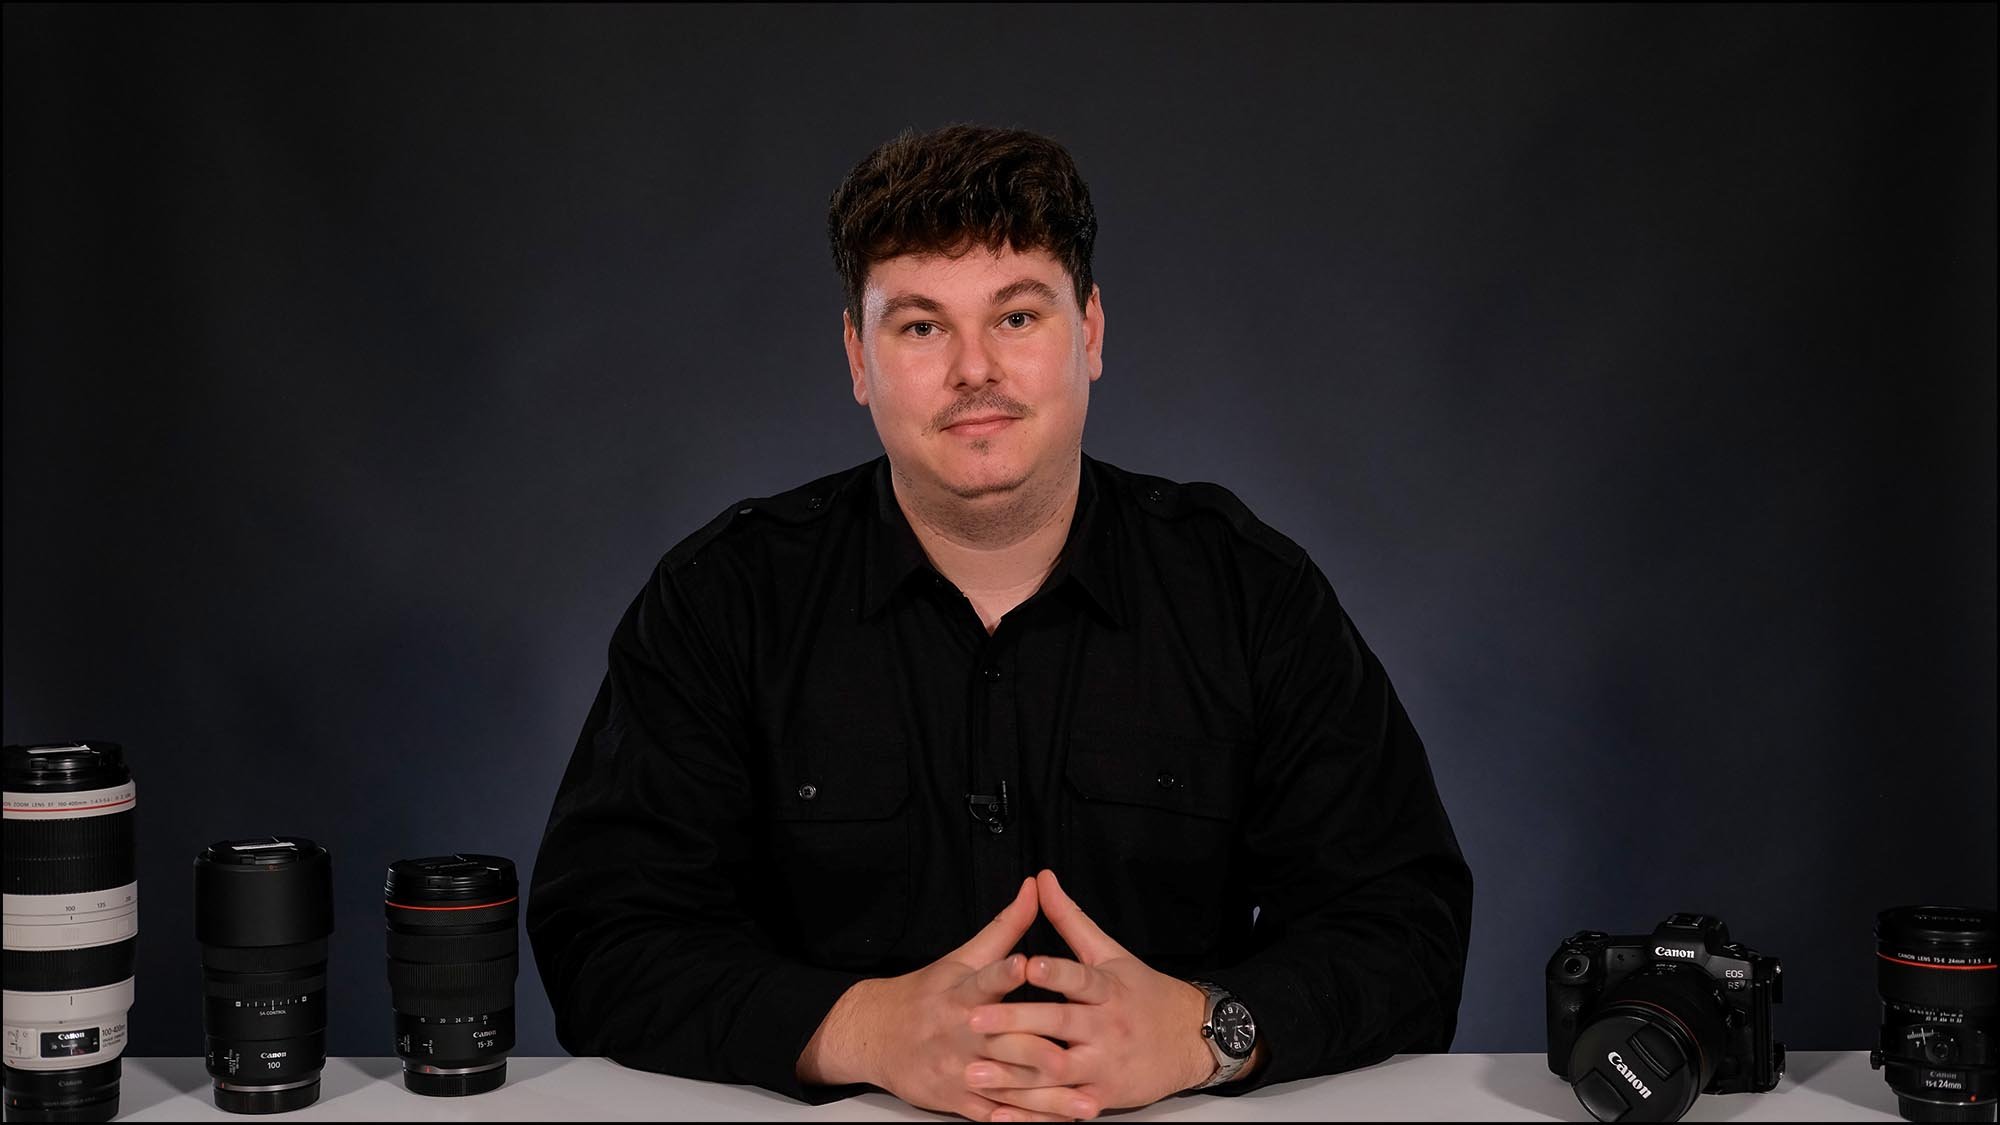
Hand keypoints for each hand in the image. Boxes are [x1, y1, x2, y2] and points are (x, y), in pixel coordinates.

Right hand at [797, 876, 1086, 1121]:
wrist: (874, 1036)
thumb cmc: (925, 994)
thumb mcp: (960, 958)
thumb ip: (1004, 928)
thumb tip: (1034, 888)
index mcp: (960, 994)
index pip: (983, 980)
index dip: (1003, 973)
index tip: (1025, 965)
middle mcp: (959, 1034)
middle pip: (1001, 1044)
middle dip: (1037, 1052)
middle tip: (1071, 1057)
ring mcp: (959, 1072)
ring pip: (1007, 1087)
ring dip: (1048, 1100)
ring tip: (1085, 1105)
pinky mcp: (958, 1101)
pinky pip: (997, 1116)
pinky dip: (1028, 1122)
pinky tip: (1058, 1124)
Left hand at [964, 869, 1215, 1113]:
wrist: (1191, 1039)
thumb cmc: (1144, 993)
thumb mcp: (1110, 953)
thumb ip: (1071, 920)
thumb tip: (1044, 879)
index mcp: (1107, 989)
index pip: (1080, 978)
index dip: (1054, 972)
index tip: (1026, 964)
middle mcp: (1106, 1027)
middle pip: (1060, 1025)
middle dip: (1016, 1023)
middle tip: (975, 1021)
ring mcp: (1105, 1064)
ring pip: (1057, 1071)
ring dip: (1014, 1074)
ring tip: (975, 1071)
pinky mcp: (1103, 1096)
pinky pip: (1063, 1107)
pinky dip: (1032, 1112)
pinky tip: (1001, 1113)